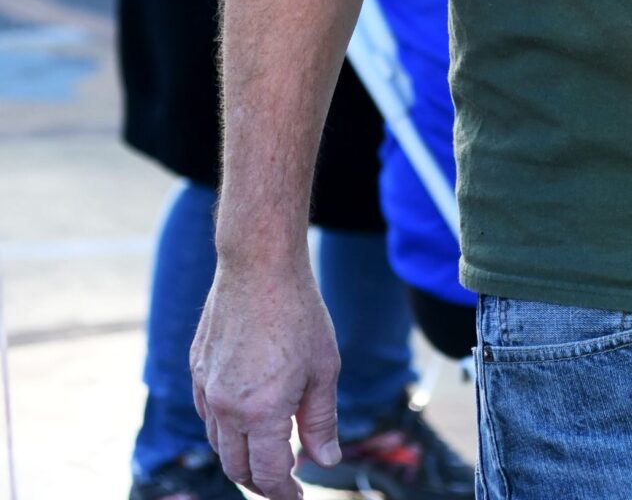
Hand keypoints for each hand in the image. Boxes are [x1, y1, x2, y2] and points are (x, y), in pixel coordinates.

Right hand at [192, 253, 339, 499]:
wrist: (259, 264)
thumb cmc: (299, 313)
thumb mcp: (324, 369)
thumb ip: (321, 421)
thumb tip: (325, 461)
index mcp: (261, 412)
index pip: (268, 474)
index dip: (283, 493)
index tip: (296, 497)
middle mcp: (226, 407)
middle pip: (236, 467)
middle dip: (259, 483)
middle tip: (282, 484)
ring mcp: (206, 387)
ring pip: (218, 443)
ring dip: (239, 457)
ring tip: (265, 456)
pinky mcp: (197, 368)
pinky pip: (206, 413)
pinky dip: (224, 428)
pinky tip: (243, 420)